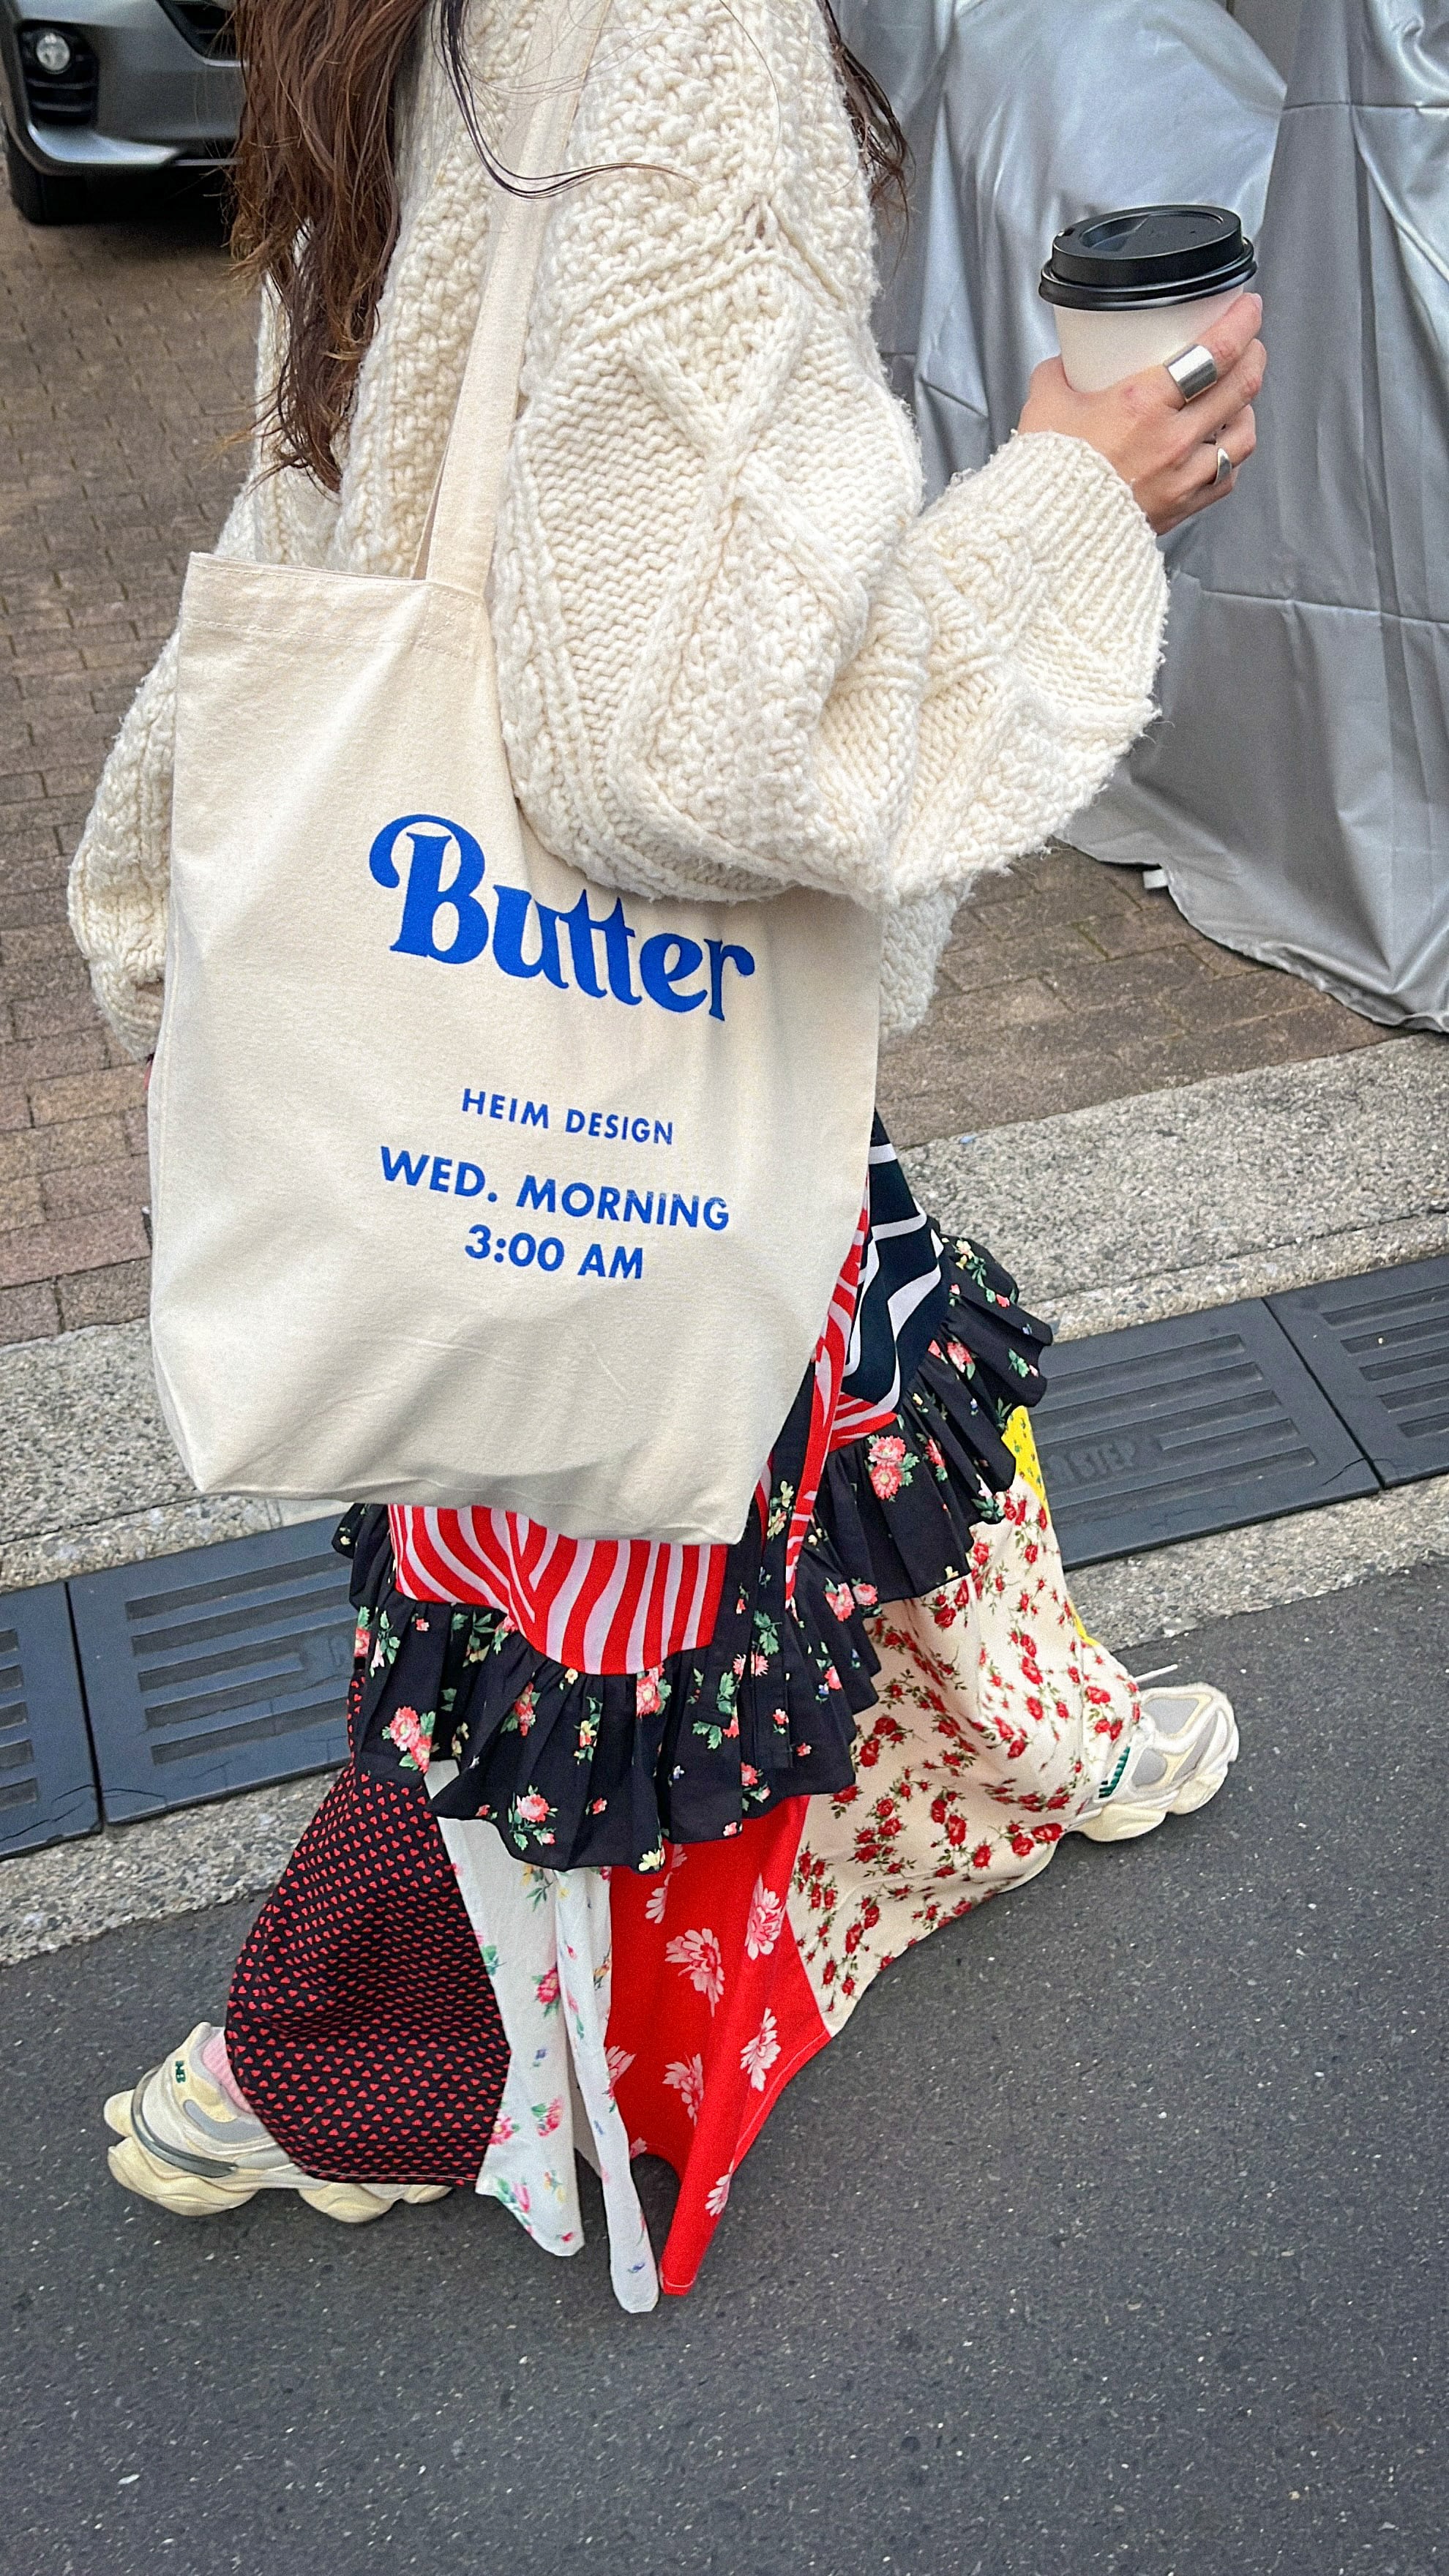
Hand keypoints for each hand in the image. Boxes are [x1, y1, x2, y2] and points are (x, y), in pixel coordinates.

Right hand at [1017, 291, 1264, 534]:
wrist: (1046, 534)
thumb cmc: (1047, 475)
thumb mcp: (1046, 404)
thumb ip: (1062, 373)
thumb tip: (1069, 363)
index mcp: (1143, 404)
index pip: (1215, 352)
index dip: (1242, 322)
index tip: (1247, 308)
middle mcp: (1172, 439)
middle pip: (1241, 386)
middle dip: (1253, 355)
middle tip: (1249, 342)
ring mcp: (1183, 476)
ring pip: (1243, 433)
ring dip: (1247, 407)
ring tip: (1238, 396)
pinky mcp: (1183, 506)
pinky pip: (1227, 476)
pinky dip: (1231, 454)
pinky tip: (1222, 444)